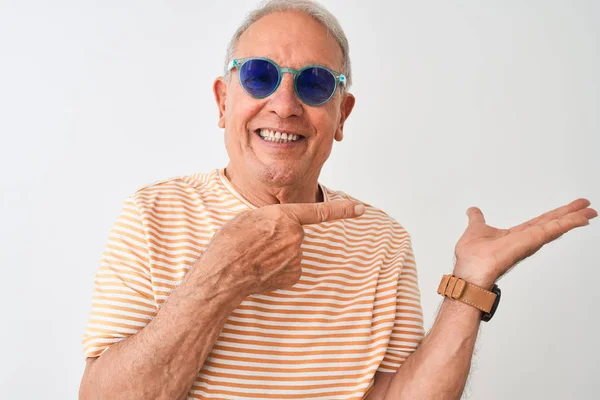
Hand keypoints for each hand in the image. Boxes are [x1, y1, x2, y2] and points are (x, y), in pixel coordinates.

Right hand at [198, 200, 364, 295]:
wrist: (224, 272)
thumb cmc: (231, 241)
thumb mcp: (250, 216)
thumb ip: (273, 217)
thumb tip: (281, 226)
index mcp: (285, 216)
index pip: (320, 212)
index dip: (342, 210)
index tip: (360, 209)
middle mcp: (295, 236)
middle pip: (295, 233)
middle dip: (280, 237)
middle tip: (257, 242)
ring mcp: (296, 257)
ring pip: (291, 251)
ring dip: (278, 253)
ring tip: (256, 256)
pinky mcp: (294, 275)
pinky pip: (290, 267)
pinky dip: (278, 268)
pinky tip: (263, 269)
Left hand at [452, 198, 596, 288]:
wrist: (469, 273)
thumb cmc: (471, 259)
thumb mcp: (476, 230)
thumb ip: (477, 220)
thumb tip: (473, 211)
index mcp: (515, 236)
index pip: (539, 223)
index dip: (554, 215)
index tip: (569, 208)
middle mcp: (525, 240)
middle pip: (552, 224)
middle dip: (570, 215)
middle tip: (588, 206)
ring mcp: (529, 242)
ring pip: (556, 227)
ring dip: (574, 218)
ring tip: (590, 210)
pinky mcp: (529, 243)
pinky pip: (552, 231)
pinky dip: (567, 223)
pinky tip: (581, 217)